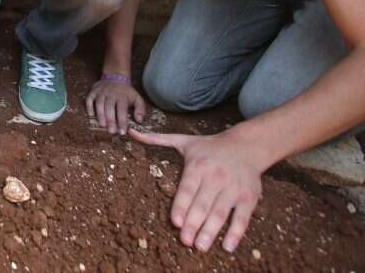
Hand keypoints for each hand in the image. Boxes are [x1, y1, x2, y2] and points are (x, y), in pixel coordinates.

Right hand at [86, 78, 145, 134]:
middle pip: (110, 107)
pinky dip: (89, 106)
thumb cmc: (126, 91)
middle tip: (111, 131)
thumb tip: (139, 121)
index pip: (122, 110)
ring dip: (100, 115)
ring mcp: (101, 92)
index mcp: (122, 96)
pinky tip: (91, 115)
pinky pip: (89, 98)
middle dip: (110, 120)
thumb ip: (140, 109)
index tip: (122, 132)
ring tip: (102, 125)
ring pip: (99, 103)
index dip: (122, 121)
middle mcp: (111, 94)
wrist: (115, 76)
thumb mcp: (137, 98)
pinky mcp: (94, 91)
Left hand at [130, 129, 262, 252]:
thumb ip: (157, 139)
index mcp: (198, 166)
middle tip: (185, 242)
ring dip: (211, 231)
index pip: (188, 189)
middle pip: (203, 204)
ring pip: (221, 213)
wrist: (246, 146)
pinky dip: (235, 233)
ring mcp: (234, 188)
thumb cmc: (209, 146)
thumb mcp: (183, 141)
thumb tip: (131, 132)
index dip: (182, 206)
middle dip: (194, 224)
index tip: (176, 222)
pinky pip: (242, 218)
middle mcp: (216, 177)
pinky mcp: (248, 197)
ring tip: (200, 247)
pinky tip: (226, 247)